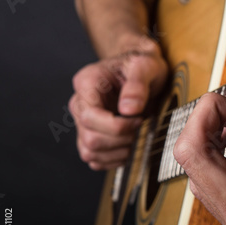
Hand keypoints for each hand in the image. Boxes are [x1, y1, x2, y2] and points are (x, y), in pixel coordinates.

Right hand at [69, 41, 166, 169]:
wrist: (141, 68)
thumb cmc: (142, 64)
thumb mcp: (146, 65)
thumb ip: (138, 85)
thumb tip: (129, 110)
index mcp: (87, 83)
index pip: (90, 117)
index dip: (117, 126)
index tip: (138, 120)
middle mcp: (80, 104)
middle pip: (90, 138)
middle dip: (120, 140)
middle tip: (140, 127)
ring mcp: (83, 121)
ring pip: (90, 152)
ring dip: (117, 152)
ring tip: (135, 136)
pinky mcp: (90, 135)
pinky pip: (94, 159)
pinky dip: (113, 160)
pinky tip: (129, 147)